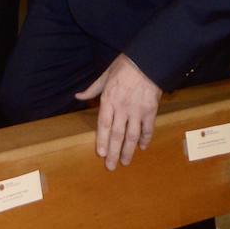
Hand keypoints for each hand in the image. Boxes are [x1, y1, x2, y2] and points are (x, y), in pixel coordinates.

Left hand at [75, 53, 162, 170]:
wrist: (147, 61)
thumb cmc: (124, 67)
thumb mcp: (104, 75)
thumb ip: (92, 89)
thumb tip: (78, 96)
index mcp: (109, 99)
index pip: (104, 124)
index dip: (102, 140)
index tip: (100, 153)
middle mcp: (122, 108)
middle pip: (117, 134)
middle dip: (114, 152)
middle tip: (111, 167)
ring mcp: (138, 111)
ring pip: (132, 135)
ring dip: (129, 151)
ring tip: (126, 162)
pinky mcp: (151, 110)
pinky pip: (148, 128)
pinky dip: (145, 139)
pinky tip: (142, 147)